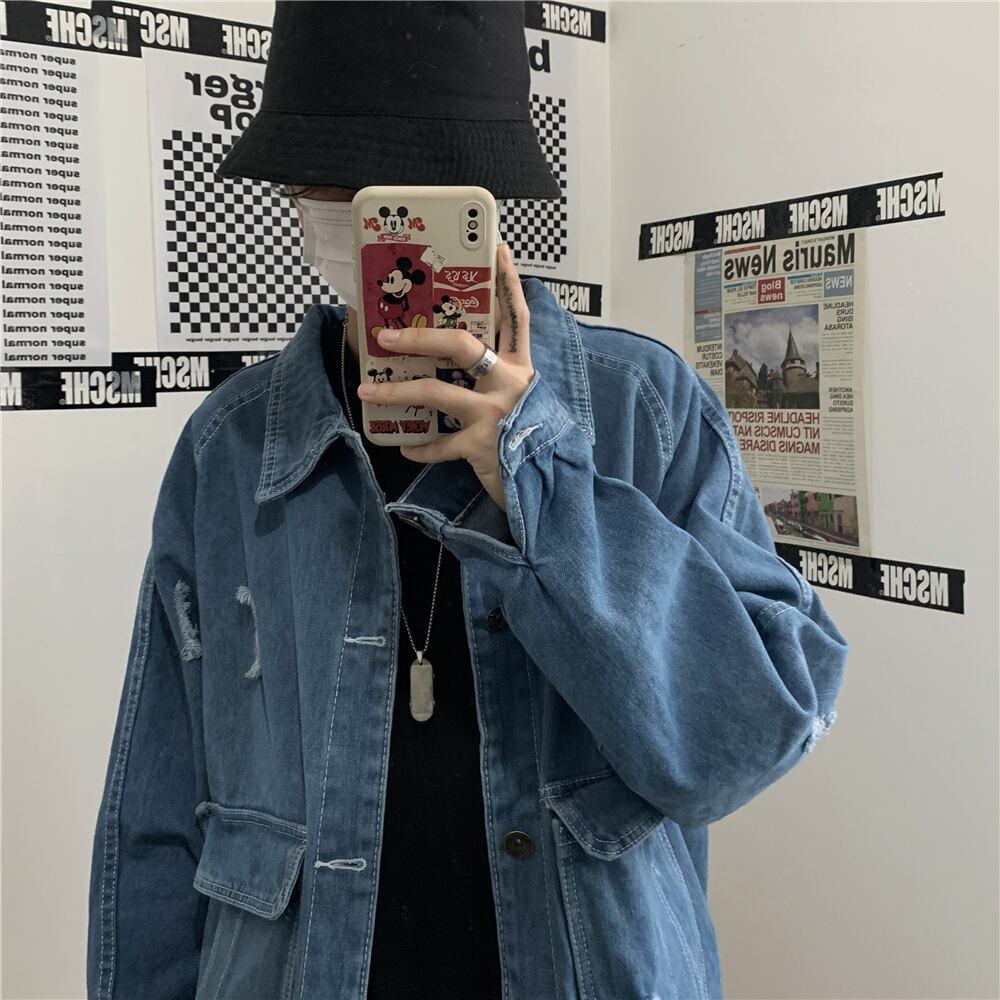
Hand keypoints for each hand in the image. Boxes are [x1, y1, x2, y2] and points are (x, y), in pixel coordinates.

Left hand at [357, 242, 534, 511]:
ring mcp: (495, 413)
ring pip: (436, 390)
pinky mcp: (481, 445)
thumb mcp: (526, 402)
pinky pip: (439, 443)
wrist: (551, 487)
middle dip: (420, 335)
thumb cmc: (533, 441)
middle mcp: (510, 384)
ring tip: (367, 392)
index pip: (516, 316)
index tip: (496, 249)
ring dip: (396, 391)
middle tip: (387, 335)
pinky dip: (419, 448)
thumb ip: (503, 381)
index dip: (507, 282)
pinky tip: (405, 448)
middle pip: (462, 345)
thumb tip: (462, 367)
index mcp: (522, 369)